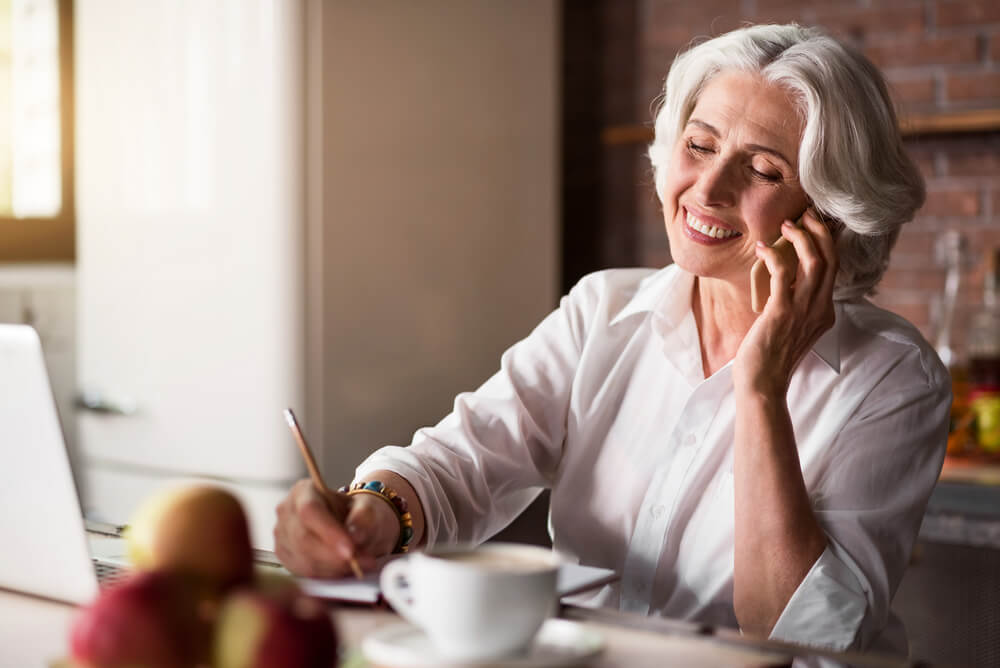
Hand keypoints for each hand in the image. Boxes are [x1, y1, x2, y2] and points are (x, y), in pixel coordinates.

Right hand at [273, 479, 399, 577]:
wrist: (349, 523)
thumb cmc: (355, 512)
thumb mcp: (366, 508)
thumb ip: (363, 517)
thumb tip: (357, 535)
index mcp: (303, 491)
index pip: (310, 511)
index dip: (329, 533)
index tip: (350, 550)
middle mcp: (286, 511)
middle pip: (303, 538)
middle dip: (334, 557)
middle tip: (362, 563)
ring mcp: (281, 534)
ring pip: (303, 559)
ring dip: (333, 568)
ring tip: (359, 565)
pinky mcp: (283, 554)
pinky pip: (302, 571)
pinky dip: (326, 574)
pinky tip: (343, 569)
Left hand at [734, 209, 837, 393]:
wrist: (763, 384)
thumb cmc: (771, 357)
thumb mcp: (792, 328)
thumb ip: (796, 305)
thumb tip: (784, 280)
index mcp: (825, 312)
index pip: (834, 268)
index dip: (827, 242)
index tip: (814, 224)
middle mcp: (820, 309)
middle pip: (830, 258)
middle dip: (819, 231)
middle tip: (804, 215)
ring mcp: (803, 311)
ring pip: (814, 262)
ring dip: (801, 238)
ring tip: (786, 225)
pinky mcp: (782, 313)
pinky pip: (782, 275)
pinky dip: (773, 257)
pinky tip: (761, 249)